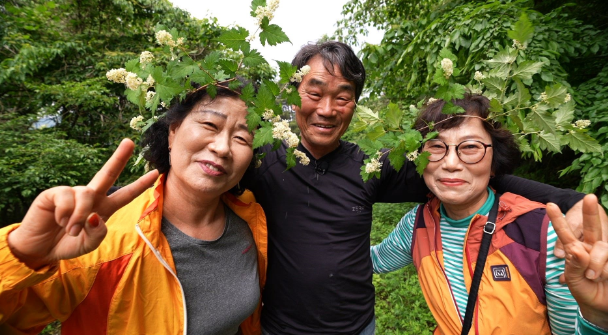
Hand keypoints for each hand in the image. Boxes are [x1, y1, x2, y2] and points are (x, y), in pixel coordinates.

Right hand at [7, 139, 158, 269]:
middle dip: (119, 157)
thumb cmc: (66, 244)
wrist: (39, 249)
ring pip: (87, 194)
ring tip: (70, 230)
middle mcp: (91, 197)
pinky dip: (65, 214)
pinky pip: (67, 198)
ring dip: (80, 216)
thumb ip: (97, 233)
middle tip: (130, 141)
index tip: (156, 172)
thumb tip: (95, 215)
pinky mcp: (54, 194)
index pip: (125, 194)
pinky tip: (57, 220)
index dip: (140, 185)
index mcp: (103, 208)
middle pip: (108, 173)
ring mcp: (73, 193)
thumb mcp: (88, 244)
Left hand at [547, 194, 607, 328]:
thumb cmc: (583, 289)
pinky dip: (603, 271)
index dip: (559, 220)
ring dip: (596, 265)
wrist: (600, 305)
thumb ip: (574, 264)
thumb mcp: (573, 279)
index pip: (566, 233)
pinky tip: (603, 277)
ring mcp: (605, 252)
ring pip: (601, 248)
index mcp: (575, 249)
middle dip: (590, 212)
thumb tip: (577, 249)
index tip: (550, 205)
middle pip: (592, 227)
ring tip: (592, 277)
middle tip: (589, 197)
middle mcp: (591, 247)